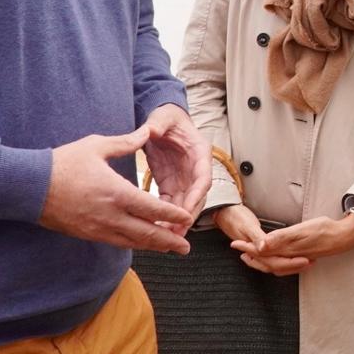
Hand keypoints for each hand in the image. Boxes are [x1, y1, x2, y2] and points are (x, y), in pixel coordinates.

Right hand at [39, 125, 192, 253]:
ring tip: (170, 248)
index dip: (172, 216)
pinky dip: (133, 244)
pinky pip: (116, 242)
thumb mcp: (96, 145)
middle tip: (186, 247)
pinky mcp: (87, 234)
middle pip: (146, 233)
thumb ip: (126, 142)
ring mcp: (98, 228)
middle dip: (169, 241)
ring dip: (153, 247)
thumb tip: (147, 132)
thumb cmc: (62, 163)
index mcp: (116, 192)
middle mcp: (110, 215)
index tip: (186, 218)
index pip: (152, 209)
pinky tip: (142, 243)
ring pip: (132, 242)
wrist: (28, 187)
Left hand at [142, 104, 210, 230]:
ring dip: (177, 221)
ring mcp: (185, 179)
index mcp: (199, 153)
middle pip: (197, 197)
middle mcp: (196, 169)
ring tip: (166, 237)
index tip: (185, 209)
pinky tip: (155, 226)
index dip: (196, 195)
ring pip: (185, 205)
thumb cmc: (168, 118)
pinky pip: (171, 203)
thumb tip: (149, 130)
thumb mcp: (163, 117)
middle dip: (187, 216)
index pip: (203, 178)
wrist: (163, 123)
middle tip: (175, 232)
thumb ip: (158, 123)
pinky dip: (165, 215)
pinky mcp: (172, 184)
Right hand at [215, 205, 310, 275]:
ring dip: (290, 264)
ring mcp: (258, 250)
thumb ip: (256, 237)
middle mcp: (257, 252)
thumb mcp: (247, 225)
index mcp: (255, 249)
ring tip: (305, 261)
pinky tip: (290, 254)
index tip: (306, 260)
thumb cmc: (235, 217)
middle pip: (277, 265)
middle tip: (310, 261)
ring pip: (275, 263)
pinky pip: (273, 256)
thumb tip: (264, 248)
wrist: (223, 212)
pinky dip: (284, 257)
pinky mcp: (260, 245)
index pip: (275, 262)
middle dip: (294, 266)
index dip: (291, 263)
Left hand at [243, 214, 353, 262]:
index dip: (247, 247)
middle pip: (265, 259)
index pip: (262, 251)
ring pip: (273, 263)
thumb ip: (281, 238)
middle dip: (250, 255)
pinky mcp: (302, 256)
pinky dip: (273, 261)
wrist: (343, 236)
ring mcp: (297, 258)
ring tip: (251, 255)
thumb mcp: (302, 230)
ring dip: (260, 260)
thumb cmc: (324, 230)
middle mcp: (290, 256)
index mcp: (287, 250)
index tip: (235, 243)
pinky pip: (282, 263)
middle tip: (237, 248)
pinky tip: (275, 256)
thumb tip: (262, 244)